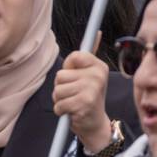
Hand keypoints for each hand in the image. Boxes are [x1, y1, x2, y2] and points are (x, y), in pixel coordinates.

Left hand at [53, 39, 111, 153]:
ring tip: (74, 103)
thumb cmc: (87, 97)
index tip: (76, 77)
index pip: (73, 56)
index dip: (69, 69)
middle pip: (60, 75)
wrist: (95, 125)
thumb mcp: (88, 76)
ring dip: (60, 99)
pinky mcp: (84, 103)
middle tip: (75, 94)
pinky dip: (61, 110)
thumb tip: (97, 32)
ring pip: (57, 89)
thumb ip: (86, 57)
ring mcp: (91, 89)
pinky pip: (58, 104)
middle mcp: (97, 75)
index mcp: (98, 66)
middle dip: (61, 87)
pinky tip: (72, 112)